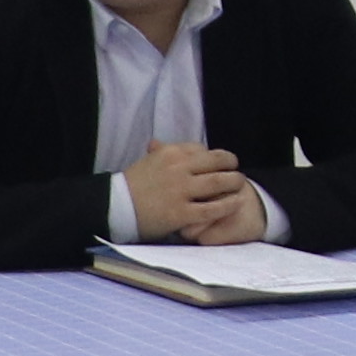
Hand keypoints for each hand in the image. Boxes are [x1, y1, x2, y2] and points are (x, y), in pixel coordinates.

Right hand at [127, 144, 266, 243]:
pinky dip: (227, 205)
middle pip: (217, 162)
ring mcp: (181, 190)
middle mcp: (178, 168)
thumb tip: (163, 143)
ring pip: (219, 183)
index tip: (223, 162)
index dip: (217, 156)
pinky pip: (212, 208)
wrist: (115, 206)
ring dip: (234, 183)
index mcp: (170, 153)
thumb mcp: (147, 161)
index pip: (203, 149)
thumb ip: (161, 152)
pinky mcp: (181, 213)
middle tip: (237, 172)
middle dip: (231, 166)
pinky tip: (235, 204)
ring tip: (240, 187)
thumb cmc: (131, 185)